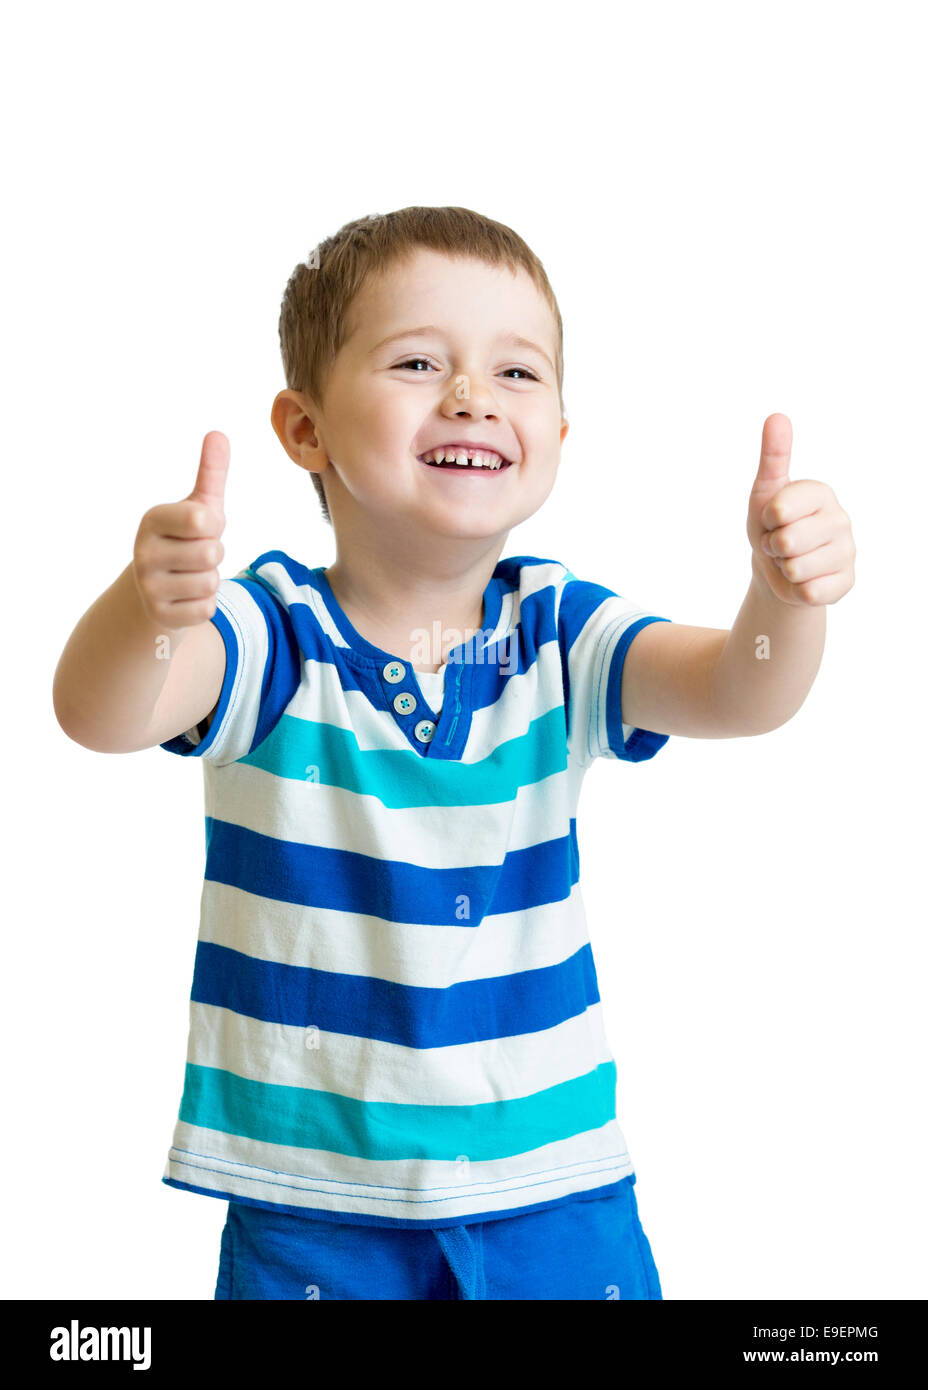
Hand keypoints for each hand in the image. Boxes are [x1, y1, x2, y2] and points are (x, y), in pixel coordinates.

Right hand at [133, 431, 229, 631]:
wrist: (155, 590)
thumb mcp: (199, 506)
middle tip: (198, 555)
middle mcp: (143, 553)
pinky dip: (205, 605)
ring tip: (192, 575)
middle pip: (211, 553)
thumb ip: (210, 473)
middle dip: (214, 554)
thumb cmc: (185, 539)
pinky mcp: (160, 616)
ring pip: (210, 583)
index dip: (213, 525)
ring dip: (211, 580)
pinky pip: (206, 609)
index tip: (200, 527)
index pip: (201, 520)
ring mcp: (148, 587)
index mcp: (152, 520)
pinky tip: (187, 598)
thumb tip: (218, 433)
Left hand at [747, 414, 855, 605]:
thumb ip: (773, 456)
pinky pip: (809, 592)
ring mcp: (847, 552)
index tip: (772, 518)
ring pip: (796, 569)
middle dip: (772, 547)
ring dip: (784, 569)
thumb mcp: (766, 491)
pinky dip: (797, 590)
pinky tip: (804, 579)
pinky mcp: (845, 582)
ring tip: (790, 560)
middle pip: (787, 542)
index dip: (766, 520)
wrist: (778, 568)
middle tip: (779, 543)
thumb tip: (777, 417)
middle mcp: (840, 520)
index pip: (779, 510)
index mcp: (820, 493)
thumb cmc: (772, 525)